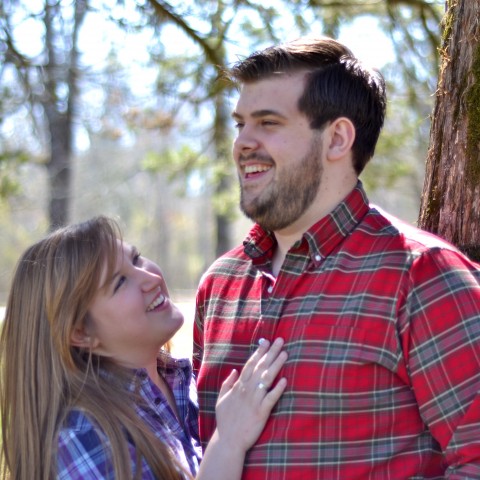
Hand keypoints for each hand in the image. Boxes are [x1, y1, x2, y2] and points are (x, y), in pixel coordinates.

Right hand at [214, 338, 287, 452]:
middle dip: (271, 353)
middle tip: (280, 340)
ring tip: (285, 353)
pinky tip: (285, 380)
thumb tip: (234, 370)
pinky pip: (271, 398)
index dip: (259, 352)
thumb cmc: (225, 421)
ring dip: (276, 365)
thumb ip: (227, 384)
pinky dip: (278, 389)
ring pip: (267, 379)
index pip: (250, 364)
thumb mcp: (221, 399)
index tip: (266, 341)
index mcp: (238, 386)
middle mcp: (247, 390)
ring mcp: (254, 401)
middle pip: (261, 367)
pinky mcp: (261, 412)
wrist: (228, 441)